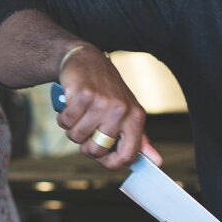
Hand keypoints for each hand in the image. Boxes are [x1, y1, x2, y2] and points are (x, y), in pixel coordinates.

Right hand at [56, 44, 161, 168]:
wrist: (87, 59)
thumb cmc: (107, 91)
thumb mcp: (128, 113)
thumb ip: (140, 139)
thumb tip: (157, 162)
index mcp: (135, 117)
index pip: (127, 156)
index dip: (110, 163)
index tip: (101, 156)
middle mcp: (121, 110)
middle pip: (96, 150)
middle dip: (84, 145)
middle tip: (85, 130)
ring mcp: (101, 102)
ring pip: (77, 137)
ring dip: (71, 129)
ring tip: (78, 114)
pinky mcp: (82, 95)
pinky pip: (66, 122)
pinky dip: (63, 118)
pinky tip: (70, 106)